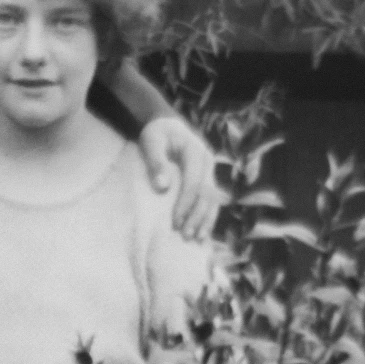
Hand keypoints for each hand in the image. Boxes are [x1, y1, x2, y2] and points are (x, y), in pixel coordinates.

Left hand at [138, 117, 221, 240]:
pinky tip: (203, 231)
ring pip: (213, 198)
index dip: (186, 203)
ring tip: (196, 238)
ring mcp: (210, 170)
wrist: (167, 125)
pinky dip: (208, 216)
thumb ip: (156, 162)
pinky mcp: (207, 178)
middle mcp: (208, 162)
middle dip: (196, 216)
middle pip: (206, 194)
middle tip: (184, 235)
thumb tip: (162, 187)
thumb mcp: (152, 142)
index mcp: (196, 152)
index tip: (175, 221)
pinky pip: (211, 199)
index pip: (194, 183)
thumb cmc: (157, 133)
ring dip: (205, 219)